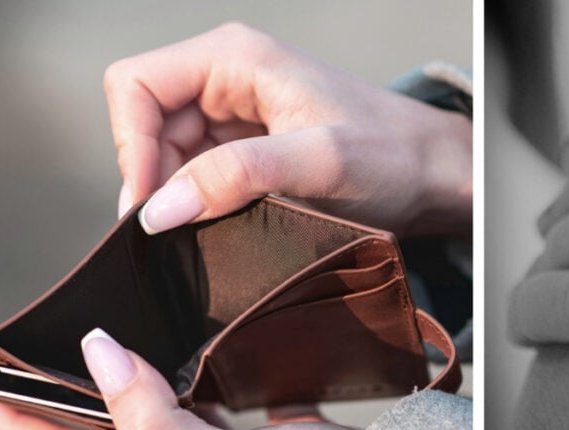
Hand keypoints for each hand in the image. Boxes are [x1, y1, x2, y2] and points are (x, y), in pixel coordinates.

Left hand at [0, 328, 356, 429]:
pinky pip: (179, 413)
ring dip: (99, 399)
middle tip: (14, 374)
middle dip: (47, 411)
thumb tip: (98, 357)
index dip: (16, 426)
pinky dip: (157, 388)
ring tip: (75, 368)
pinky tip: (166, 367)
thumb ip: (152, 419)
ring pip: (133, 425)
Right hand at [105, 22, 470, 236]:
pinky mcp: (250, 149)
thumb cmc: (393, 155)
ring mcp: (237, 114)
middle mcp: (227, 78)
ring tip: (205, 233)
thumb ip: (237, 177)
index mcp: (234, 57)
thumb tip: (161, 209)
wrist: (436, 175)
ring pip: (169, 156)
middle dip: (153, 179)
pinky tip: (219, 229)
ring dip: (177, 196)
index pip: (135, 86)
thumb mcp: (318, 163)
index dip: (131, 145)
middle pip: (146, 125)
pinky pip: (199, 174)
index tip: (151, 204)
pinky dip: (200, 204)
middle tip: (174, 234)